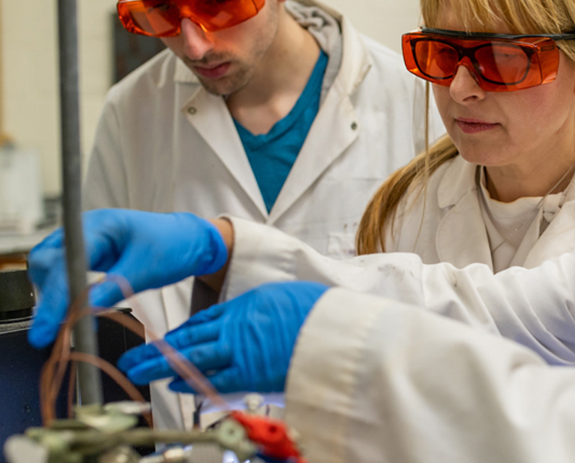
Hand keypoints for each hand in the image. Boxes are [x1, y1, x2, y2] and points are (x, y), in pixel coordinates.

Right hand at [28, 209, 227, 347]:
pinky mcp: (88, 255)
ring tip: (68, 321)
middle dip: (49, 295)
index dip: (52, 298)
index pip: (63, 262)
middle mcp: (84, 229)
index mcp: (99, 225)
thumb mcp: (146, 269)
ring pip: (49, 269)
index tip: (43, 331)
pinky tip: (75, 311)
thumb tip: (80, 313)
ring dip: (54, 295)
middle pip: (45, 262)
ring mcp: (84, 241)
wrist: (190, 240)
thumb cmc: (174, 246)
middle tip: (58, 328)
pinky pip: (63, 273)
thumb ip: (112, 288)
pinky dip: (64, 293)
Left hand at [117, 281, 328, 393]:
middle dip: (157, 349)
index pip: (202, 321)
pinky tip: (173, 383)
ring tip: (136, 370)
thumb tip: (259, 320)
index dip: (180, 333)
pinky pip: (212, 378)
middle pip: (187, 338)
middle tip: (132, 357)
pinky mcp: (247, 371)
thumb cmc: (317, 312)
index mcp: (244, 306)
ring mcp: (239, 349)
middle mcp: (235, 326)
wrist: (333, 326)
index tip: (164, 341)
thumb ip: (264, 312)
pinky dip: (191, 380)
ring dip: (160, 364)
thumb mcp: (285, 300)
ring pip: (190, 357)